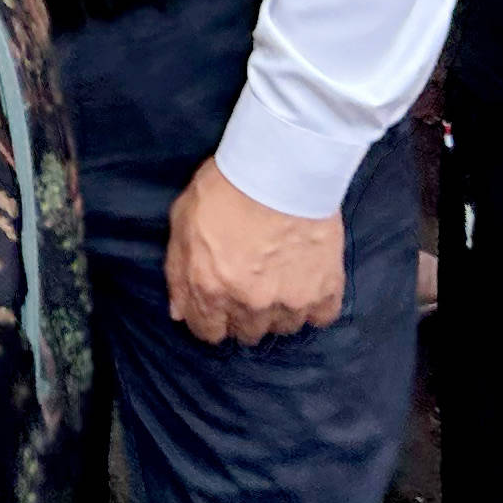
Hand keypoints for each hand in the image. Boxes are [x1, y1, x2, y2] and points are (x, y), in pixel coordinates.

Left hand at [162, 159, 343, 345]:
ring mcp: (290, 300)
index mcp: (210, 288)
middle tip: (247, 288)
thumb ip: (177, 272)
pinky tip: (306, 285)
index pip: (208, 332)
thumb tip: (179, 312)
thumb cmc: (224, 187)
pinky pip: (320, 317)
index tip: (215, 307)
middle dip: (242, 316)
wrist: (280, 169)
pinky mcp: (325, 290)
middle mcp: (250, 303)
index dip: (209, 321)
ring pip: (282, 328)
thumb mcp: (182, 221)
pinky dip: (313, 306)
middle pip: (246, 334)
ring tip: (277, 282)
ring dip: (277, 312)